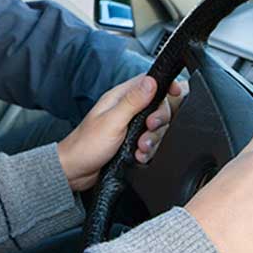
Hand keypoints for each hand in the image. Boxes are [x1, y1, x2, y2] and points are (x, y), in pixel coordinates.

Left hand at [57, 74, 164, 191]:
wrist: (75, 171)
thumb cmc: (86, 144)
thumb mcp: (113, 121)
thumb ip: (133, 101)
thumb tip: (151, 80)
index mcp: (119, 98)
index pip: (148, 83)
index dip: (165, 85)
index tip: (176, 92)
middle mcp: (125, 110)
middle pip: (157, 106)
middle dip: (159, 120)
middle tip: (149, 127)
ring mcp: (128, 127)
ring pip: (155, 128)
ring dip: (152, 139)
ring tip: (140, 148)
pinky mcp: (130, 143)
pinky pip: (149, 143)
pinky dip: (147, 151)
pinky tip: (138, 156)